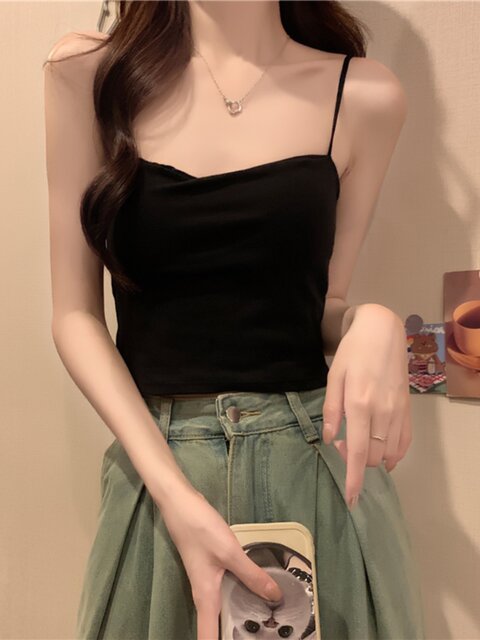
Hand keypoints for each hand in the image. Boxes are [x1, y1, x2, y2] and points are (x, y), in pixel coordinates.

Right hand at [157, 484, 282, 639]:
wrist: (180, 503)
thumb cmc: (200, 529)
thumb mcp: (230, 552)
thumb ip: (252, 575)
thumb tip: (276, 598)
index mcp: (206, 598)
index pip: (207, 638)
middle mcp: (204, 595)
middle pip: (216, 627)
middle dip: (237, 633)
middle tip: (265, 633)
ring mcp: (207, 581)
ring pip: (223, 609)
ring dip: (240, 615)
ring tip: (267, 618)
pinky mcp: (211, 569)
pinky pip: (226, 591)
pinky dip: (240, 596)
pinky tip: (256, 590)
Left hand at [322, 304, 411, 508]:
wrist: (382, 332)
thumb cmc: (352, 353)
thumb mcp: (333, 377)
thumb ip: (331, 410)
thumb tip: (329, 439)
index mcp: (359, 404)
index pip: (357, 452)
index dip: (353, 479)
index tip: (350, 499)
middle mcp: (382, 412)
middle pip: (373, 457)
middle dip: (356, 463)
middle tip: (340, 444)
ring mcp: (398, 412)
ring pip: (389, 454)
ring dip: (373, 459)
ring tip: (357, 443)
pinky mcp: (407, 410)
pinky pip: (404, 443)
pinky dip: (393, 454)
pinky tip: (380, 452)